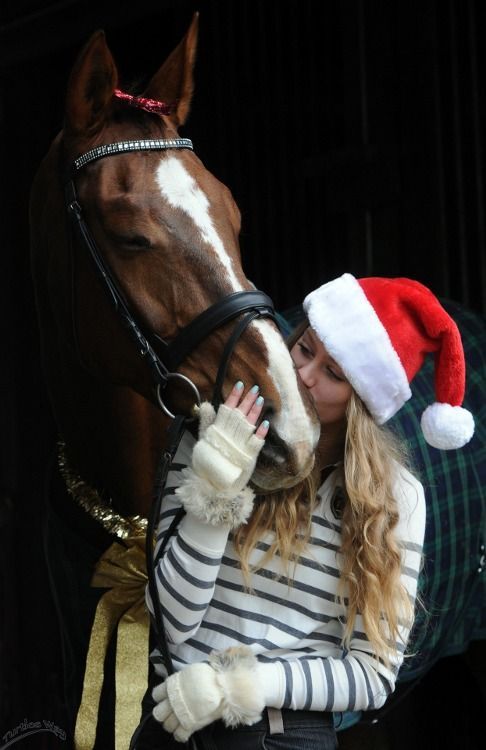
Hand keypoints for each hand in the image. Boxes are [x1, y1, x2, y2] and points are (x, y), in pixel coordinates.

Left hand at [152, 647, 264, 742]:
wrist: (222, 686)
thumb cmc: (210, 675)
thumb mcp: (194, 673)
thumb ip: (185, 679)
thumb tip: (185, 680)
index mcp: (173, 686)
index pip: (156, 694)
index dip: (161, 697)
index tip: (167, 698)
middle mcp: (173, 701)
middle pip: (158, 713)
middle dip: (164, 714)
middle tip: (172, 712)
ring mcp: (180, 714)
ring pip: (167, 725)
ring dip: (171, 724)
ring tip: (178, 722)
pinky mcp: (189, 725)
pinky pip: (179, 735)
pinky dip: (181, 735)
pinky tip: (184, 731)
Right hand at [175, 383, 268, 526]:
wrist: (213, 487)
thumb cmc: (207, 463)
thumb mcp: (203, 441)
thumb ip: (207, 423)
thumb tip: (208, 405)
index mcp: (217, 431)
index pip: (226, 410)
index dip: (233, 397)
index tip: (240, 385)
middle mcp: (229, 437)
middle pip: (239, 415)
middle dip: (247, 400)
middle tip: (255, 389)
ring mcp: (240, 446)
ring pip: (248, 425)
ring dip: (255, 412)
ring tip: (261, 400)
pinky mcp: (248, 456)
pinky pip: (256, 442)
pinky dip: (261, 432)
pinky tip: (266, 423)